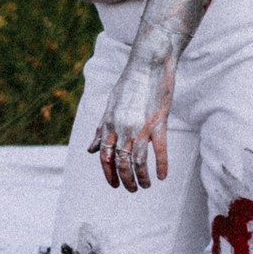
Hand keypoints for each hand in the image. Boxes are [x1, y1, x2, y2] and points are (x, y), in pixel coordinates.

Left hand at [92, 59, 173, 191]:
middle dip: (125, 180)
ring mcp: (140, 126)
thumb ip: (101, 130)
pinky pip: (160, 150)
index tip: (114, 185)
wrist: (148, 64)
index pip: (105, 156)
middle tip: (131, 189)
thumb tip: (91, 150)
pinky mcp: (158, 122)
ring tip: (145, 186)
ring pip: (138, 161)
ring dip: (141, 178)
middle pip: (120, 163)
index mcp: (109, 124)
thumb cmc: (130, 84)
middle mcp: (122, 128)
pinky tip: (162, 177)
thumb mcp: (110, 106)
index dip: (108, 174)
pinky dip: (161, 166)